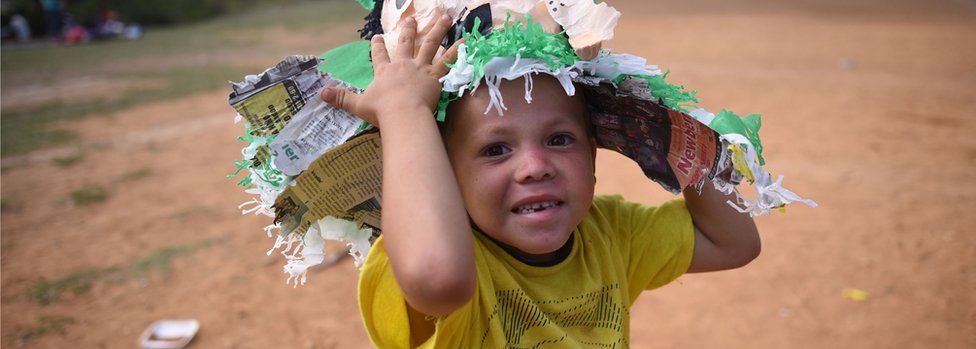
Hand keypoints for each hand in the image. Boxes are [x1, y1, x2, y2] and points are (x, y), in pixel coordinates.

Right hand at [320, 14, 460, 126]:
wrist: (403, 114)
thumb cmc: (382, 111)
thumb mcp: (358, 104)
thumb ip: (341, 98)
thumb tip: (320, 94)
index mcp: (385, 71)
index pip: (379, 55)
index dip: (377, 46)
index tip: (376, 36)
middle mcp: (403, 65)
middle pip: (405, 43)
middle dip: (408, 30)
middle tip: (412, 19)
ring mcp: (420, 68)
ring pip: (430, 45)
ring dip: (438, 30)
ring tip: (445, 17)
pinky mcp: (435, 76)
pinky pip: (449, 61)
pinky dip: (458, 51)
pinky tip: (466, 41)